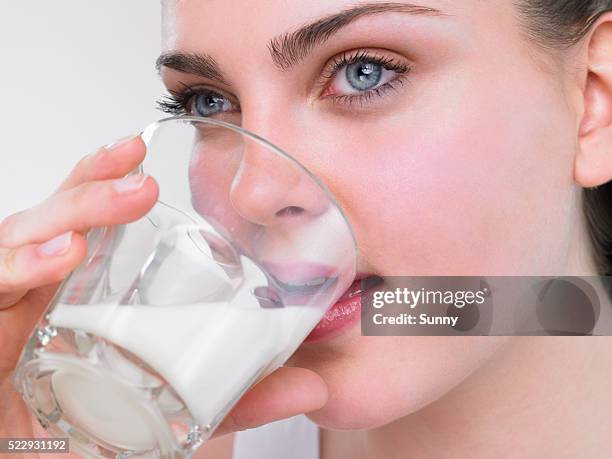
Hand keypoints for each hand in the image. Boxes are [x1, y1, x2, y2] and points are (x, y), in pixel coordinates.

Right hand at [0, 136, 326, 456]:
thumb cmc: (104, 437)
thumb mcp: (182, 412)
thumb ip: (239, 398)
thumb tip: (315, 386)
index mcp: (83, 295)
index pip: (87, 222)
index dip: (105, 182)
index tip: (141, 153)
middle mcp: (41, 295)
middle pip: (53, 219)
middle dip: (91, 190)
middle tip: (138, 176)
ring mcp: (10, 313)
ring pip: (17, 241)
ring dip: (63, 217)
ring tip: (115, 208)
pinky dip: (18, 263)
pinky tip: (59, 257)